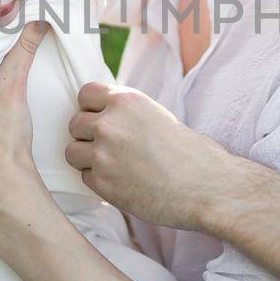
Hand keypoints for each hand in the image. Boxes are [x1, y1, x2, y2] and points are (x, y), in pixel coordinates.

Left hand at [65, 82, 238, 230]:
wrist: (207, 186)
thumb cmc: (192, 153)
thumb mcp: (157, 116)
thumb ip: (127, 114)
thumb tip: (102, 116)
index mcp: (126, 100)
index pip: (85, 94)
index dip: (92, 108)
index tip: (102, 119)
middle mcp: (109, 123)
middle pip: (75, 124)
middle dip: (89, 136)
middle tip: (111, 148)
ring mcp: (103, 154)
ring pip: (72, 152)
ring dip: (88, 159)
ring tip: (114, 166)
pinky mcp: (102, 183)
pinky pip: (85, 178)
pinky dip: (99, 181)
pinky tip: (123, 183)